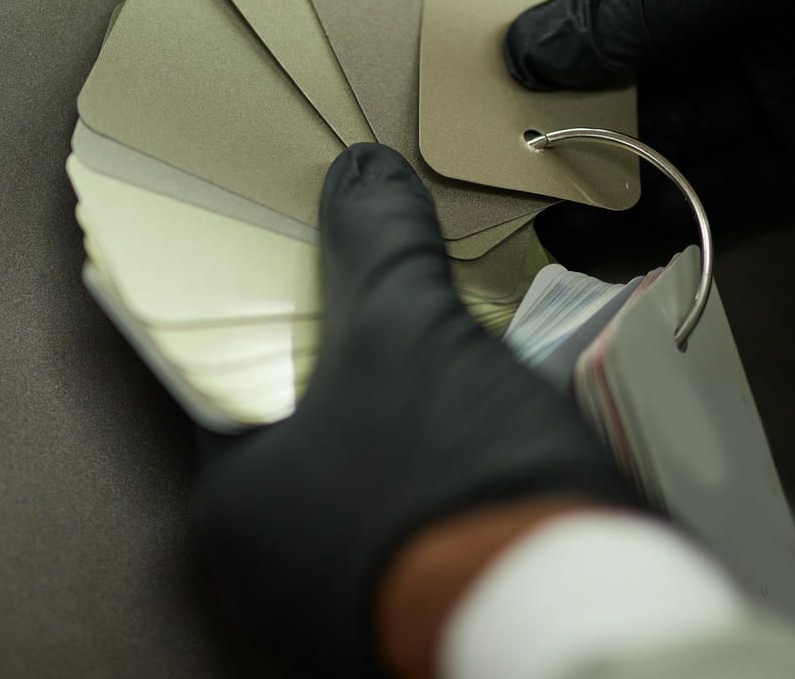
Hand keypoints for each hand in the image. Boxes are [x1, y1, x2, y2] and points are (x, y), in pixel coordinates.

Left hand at [194, 144, 635, 676]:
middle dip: (337, 359)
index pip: (222, 374)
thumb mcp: (409, 331)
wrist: (572, 624)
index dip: (260, 306)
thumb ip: (375, 243)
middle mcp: (263, 564)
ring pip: (353, 473)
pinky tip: (468, 428)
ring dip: (389, 415)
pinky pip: (404, 519)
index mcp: (233, 499)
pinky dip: (426, 471)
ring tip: (428, 346)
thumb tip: (360, 171)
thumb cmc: (450, 474)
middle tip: (370, 293)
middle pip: (294, 424)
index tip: (291, 257)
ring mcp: (334, 602)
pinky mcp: (409, 617)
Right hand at [504, 0, 794, 235]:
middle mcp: (760, 10)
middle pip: (644, 68)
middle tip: (490, 155)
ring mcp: (791, 90)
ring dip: (605, 176)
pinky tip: (601, 245)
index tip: (485, 63)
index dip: (560, 17)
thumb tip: (528, 43)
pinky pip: (728, 196)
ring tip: (526, 214)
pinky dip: (665, 222)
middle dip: (571, 110)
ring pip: (676, 138)